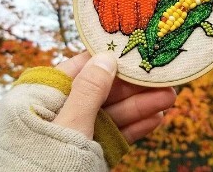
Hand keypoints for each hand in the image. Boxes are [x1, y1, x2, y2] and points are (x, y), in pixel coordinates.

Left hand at [52, 51, 176, 143]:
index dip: (109, 59)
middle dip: (135, 87)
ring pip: (113, 113)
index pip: (80, 68)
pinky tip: (157, 119)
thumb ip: (88, 90)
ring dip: (141, 106)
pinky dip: (134, 128)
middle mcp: (60, 110)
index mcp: (42, 96)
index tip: (136, 52)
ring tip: (170, 98)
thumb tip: (107, 57)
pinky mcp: (89, 151)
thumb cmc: (44, 167)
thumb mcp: (68, 125)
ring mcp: (76, 132)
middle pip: (103, 91)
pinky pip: (114, 135)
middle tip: (164, 79)